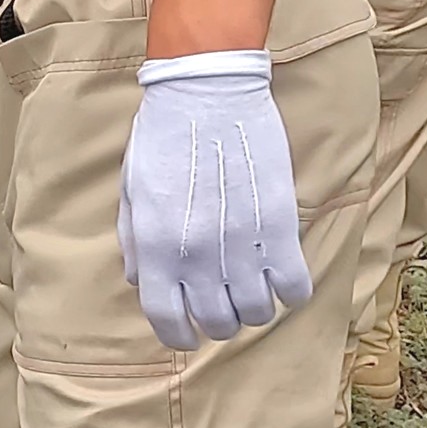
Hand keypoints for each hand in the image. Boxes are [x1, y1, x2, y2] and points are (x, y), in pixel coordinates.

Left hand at [117, 50, 312, 350]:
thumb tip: (139, 279)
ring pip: (257, 313)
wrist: (207, 92)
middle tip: (222, 298)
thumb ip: (135, 241)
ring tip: (251, 282)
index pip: (167, 320)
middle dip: (218, 318)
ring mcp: (241, 246)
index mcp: (155, 248)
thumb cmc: (163, 136)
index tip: (187, 333)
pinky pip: (294, 289)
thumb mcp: (132, 190)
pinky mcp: (279, 229)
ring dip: (254, 306)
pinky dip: (289, 290)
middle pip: (217, 323)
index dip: (178, 335)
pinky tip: (280, 271)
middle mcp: (197, 257)